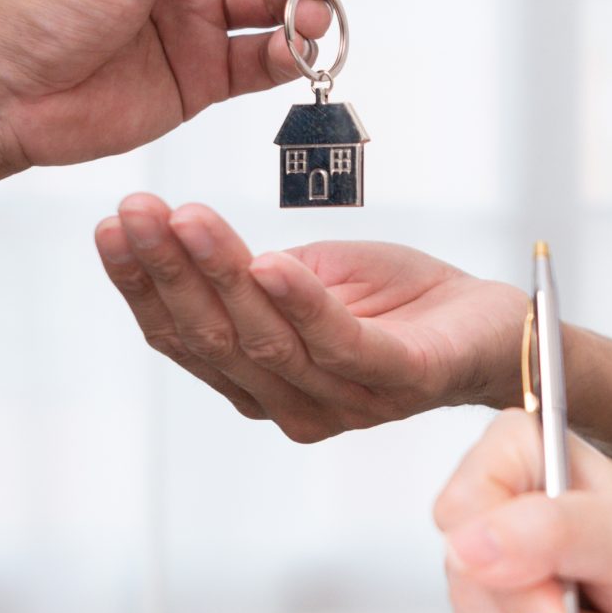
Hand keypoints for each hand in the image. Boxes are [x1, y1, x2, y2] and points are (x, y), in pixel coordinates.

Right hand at [95, 199, 526, 440]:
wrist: (498, 328)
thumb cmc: (405, 304)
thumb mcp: (312, 275)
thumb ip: (251, 275)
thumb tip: (191, 244)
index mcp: (262, 381)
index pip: (184, 336)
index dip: (143, 284)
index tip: (114, 224)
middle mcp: (294, 402)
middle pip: (213, 338)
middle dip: (167, 270)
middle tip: (138, 210)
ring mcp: (346, 399)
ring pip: (265, 339)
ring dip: (220, 274)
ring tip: (188, 218)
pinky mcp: (401, 381)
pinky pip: (342, 345)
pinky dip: (303, 303)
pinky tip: (271, 263)